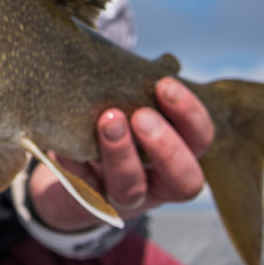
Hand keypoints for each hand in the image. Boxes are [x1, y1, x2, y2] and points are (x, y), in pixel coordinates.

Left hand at [27, 77, 214, 230]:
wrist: (74, 174)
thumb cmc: (112, 129)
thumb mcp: (130, 108)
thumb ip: (141, 90)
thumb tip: (163, 60)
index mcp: (179, 154)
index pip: (200, 139)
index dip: (189, 114)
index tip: (164, 84)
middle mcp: (159, 183)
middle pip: (185, 180)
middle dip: (166, 146)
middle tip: (142, 115)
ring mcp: (125, 199)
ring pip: (131, 188)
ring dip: (121, 153)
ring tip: (107, 121)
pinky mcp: (90, 204)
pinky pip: (84, 187)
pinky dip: (74, 159)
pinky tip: (63, 141)